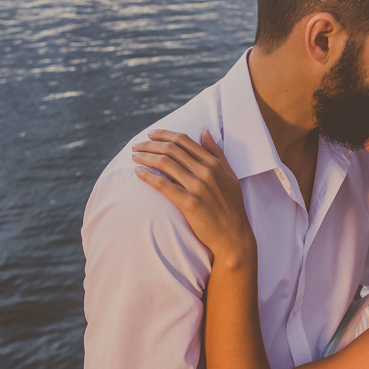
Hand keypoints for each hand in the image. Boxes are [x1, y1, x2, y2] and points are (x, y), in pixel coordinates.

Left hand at [132, 129, 254, 259]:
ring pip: (165, 163)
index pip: (184, 141)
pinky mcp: (189, 203)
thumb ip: (216, 153)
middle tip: (136, 146)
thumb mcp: (229, 175)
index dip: (164, 134)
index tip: (151, 134)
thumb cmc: (231, 205)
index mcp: (214, 163)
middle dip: (150, 144)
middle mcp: (205, 172)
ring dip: (146, 157)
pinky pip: (163, 185)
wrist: (233, 235)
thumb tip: (205, 132)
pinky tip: (138, 172)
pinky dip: (148, 176)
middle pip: (171, 149)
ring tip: (134, 157)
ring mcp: (197, 187)